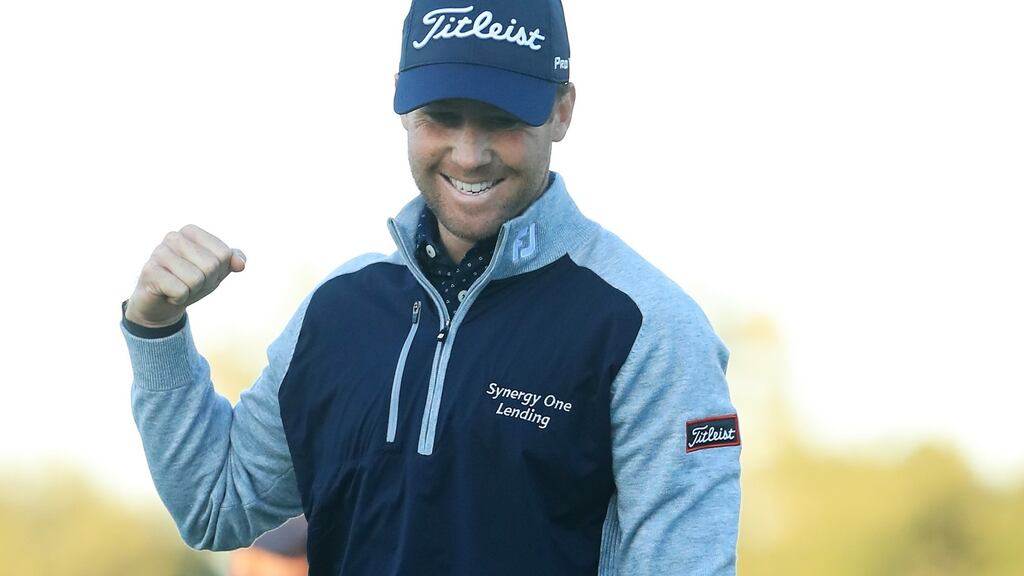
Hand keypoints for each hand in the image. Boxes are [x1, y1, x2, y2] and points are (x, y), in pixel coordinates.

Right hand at [125, 224, 245, 327]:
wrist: (161, 303)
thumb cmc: (190, 281)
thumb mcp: (217, 270)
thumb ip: (232, 260)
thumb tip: (240, 264)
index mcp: (191, 231)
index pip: (224, 254)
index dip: (218, 271)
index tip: (203, 273)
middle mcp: (174, 237)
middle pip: (211, 266)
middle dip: (205, 282)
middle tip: (189, 282)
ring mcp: (159, 252)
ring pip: (196, 279)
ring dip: (191, 291)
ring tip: (178, 286)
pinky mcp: (150, 271)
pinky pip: (180, 291)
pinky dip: (179, 298)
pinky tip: (167, 293)